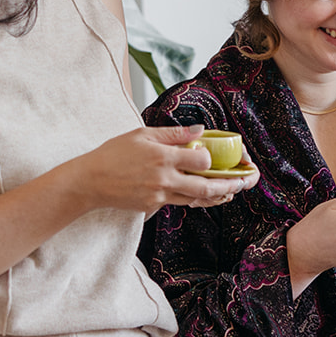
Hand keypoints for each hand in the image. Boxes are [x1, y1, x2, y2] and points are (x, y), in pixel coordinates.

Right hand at [78, 125, 257, 214]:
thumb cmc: (113, 154)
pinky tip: (206, 195)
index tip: (218, 155)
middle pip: (205, 186)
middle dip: (229, 185)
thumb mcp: (141, 135)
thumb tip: (199, 130)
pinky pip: (180, 203)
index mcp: (162, 156)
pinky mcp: (153, 206)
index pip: (200, 160)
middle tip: (245, 182)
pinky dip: (195, 199)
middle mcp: (164, 178)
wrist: (90, 182)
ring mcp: (159, 195)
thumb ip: (173, 133)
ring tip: (233, 191)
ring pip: (196, 199)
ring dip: (217, 196)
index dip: (212, 159)